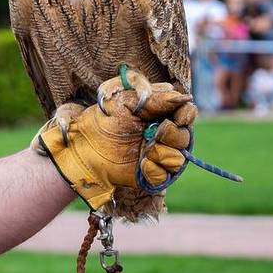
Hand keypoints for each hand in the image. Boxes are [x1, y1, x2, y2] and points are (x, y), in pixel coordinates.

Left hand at [37, 79, 197, 219]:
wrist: (85, 148)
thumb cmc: (102, 121)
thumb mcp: (126, 102)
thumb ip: (156, 98)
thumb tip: (185, 97)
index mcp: (157, 114)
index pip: (185, 113)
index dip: (187, 114)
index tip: (180, 116)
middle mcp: (160, 135)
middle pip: (185, 136)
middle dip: (173, 135)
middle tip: (156, 132)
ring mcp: (156, 155)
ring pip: (179, 158)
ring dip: (163, 153)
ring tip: (144, 152)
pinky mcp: (150, 174)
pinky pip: (166, 175)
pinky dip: (154, 170)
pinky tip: (140, 165)